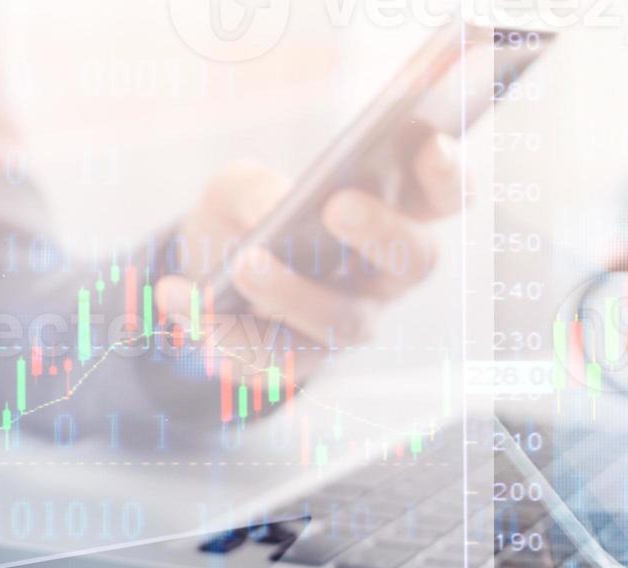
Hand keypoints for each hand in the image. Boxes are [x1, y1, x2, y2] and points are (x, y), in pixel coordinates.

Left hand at [148, 129, 458, 392]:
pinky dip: (222, 328)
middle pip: (414, 261)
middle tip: (337, 206)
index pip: (444, 195)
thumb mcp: (237, 185)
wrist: (200, 274)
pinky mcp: (301, 363)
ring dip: (293, 291)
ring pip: (345, 321)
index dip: (449, 174)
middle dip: (381, 232)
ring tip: (243, 263)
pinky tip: (178, 297)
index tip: (433, 144)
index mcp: (390, 213)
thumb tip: (275, 211)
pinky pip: (274, 357)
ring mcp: (349, 323)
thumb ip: (256, 188)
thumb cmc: (244, 213)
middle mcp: (385, 275)